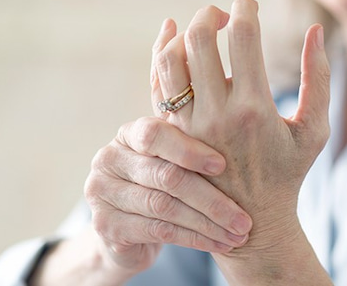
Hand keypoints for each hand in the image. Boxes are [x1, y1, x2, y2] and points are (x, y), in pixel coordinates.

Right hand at [83, 115, 252, 279]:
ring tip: (238, 233)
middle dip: (212, 199)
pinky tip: (218, 243)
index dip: (190, 150)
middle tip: (244, 218)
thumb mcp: (175, 156)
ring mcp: (102, 193)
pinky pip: (159, 231)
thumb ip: (195, 134)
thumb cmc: (163, 182)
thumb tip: (240, 102)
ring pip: (165, 208)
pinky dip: (194, 238)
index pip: (155, 134)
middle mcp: (109, 158)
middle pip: (165, 176)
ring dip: (208, 224)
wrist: (128, 228)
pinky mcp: (106, 225)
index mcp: (129, 133)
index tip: (223, 166)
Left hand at [152, 0, 330, 281]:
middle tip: (226, 14)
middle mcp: (216, 112)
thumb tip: (315, 30)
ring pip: (172, 58)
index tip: (250, 4)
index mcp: (254, 107)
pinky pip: (157, 83)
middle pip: (200, 39)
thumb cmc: (288, 174)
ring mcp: (188, 123)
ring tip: (204, 29)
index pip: (244, 37)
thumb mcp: (314, 130)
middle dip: (212, 14)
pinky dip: (161, 54)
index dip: (246, 9)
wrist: (248, 222)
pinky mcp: (171, 132)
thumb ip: (318, 78)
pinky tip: (173, 37)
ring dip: (185, 32)